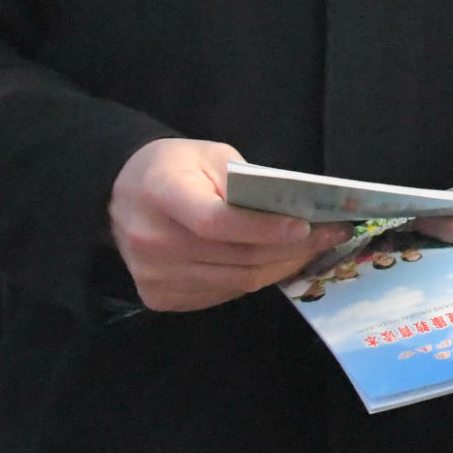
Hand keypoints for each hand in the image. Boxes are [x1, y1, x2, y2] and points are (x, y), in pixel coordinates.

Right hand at [109, 137, 340, 314]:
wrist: (121, 195)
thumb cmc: (173, 168)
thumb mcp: (209, 154)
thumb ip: (245, 181)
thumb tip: (294, 210)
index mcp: (162, 194)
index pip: (217, 222)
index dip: (265, 229)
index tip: (305, 226)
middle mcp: (152, 240)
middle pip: (235, 257)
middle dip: (292, 249)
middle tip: (331, 235)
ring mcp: (154, 276)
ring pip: (237, 282)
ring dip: (282, 267)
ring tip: (312, 249)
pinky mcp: (160, 297)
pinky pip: (222, 294)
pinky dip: (254, 279)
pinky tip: (274, 262)